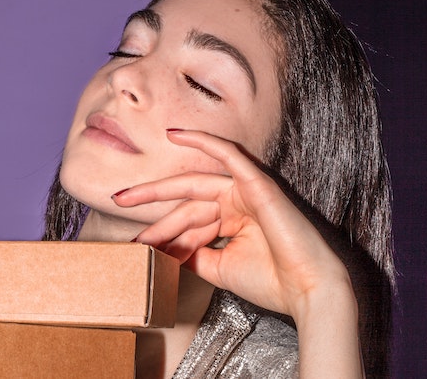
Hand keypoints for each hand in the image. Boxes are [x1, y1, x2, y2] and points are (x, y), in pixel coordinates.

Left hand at [112, 129, 353, 320]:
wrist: (308, 293)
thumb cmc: (270, 281)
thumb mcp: (217, 268)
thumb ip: (192, 254)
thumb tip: (165, 251)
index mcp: (230, 221)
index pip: (188, 223)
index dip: (161, 235)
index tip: (134, 247)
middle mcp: (236, 201)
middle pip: (185, 205)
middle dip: (151, 214)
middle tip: (117, 211)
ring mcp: (245, 189)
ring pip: (193, 187)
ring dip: (158, 192)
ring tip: (125, 197)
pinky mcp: (256, 182)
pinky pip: (226, 153)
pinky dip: (202, 140)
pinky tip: (174, 133)